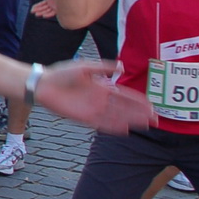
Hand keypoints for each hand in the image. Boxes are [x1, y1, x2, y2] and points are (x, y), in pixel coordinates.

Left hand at [29, 60, 153, 134]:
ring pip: (117, 117)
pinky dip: (114, 127)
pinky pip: (103, 124)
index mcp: (101, 87)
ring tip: (146, 126)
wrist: (42, 84)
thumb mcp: (84, 67)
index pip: (124, 96)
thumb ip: (103, 68)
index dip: (138, 101)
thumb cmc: (61, 73)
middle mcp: (100, 100)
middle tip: (155, 119)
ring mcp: (93, 109)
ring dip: (131, 121)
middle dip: (139, 114)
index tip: (152, 106)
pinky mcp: (84, 118)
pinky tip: (126, 130)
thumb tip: (122, 67)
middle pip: (124, 108)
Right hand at [30, 0, 58, 18]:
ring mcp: (55, 7)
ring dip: (41, 13)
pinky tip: (43, 16)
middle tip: (32, 12)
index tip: (32, 9)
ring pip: (47, 11)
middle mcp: (52, 5)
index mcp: (50, 0)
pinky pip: (52, 13)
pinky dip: (48, 15)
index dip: (36, 6)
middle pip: (43, 8)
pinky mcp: (59, 10)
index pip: (42, 4)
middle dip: (38, 10)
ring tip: (36, 15)